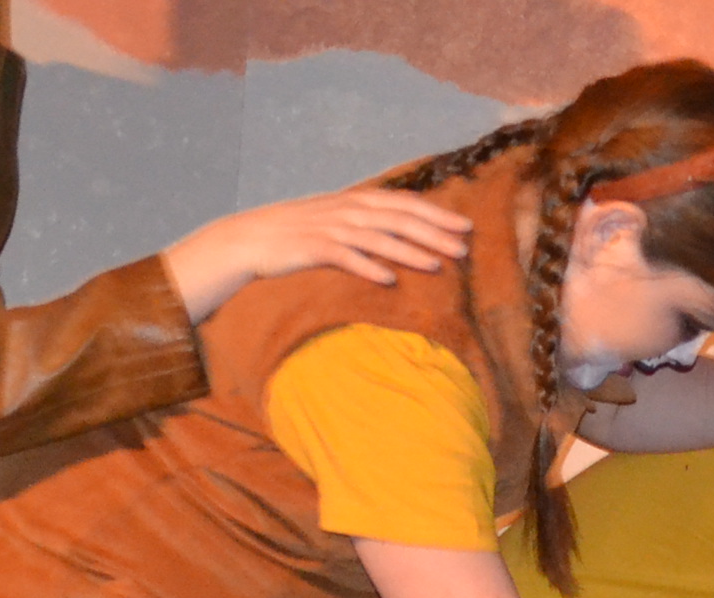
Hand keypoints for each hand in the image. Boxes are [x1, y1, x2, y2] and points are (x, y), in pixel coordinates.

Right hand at [164, 190, 472, 320]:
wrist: (246, 239)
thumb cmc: (297, 234)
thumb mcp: (335, 222)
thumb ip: (368, 224)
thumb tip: (405, 232)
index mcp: (353, 202)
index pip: (403, 203)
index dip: (436, 213)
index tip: (466, 225)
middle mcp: (344, 211)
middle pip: (397, 218)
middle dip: (433, 231)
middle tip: (465, 247)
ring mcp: (327, 228)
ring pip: (376, 237)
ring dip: (408, 250)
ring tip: (438, 264)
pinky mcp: (309, 248)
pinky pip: (342, 257)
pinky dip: (366, 266)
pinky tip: (388, 279)